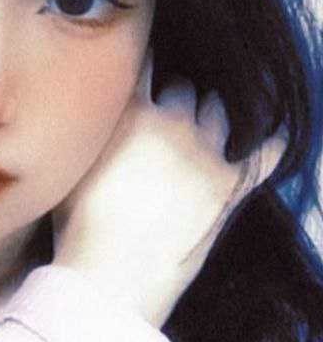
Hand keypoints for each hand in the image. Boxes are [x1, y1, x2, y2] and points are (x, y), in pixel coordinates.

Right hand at [50, 50, 287, 327]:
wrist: (113, 279)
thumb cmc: (79, 229)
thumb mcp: (70, 167)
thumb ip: (90, 132)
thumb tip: (90, 116)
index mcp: (131, 112)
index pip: (143, 63)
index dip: (141, 63)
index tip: (139, 67)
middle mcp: (173, 122)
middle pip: (183, 89)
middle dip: (174, 99)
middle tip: (162, 118)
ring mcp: (208, 152)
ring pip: (218, 111)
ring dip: (210, 116)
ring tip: (201, 130)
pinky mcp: (233, 185)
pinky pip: (266, 150)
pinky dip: (270, 141)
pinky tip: (272, 136)